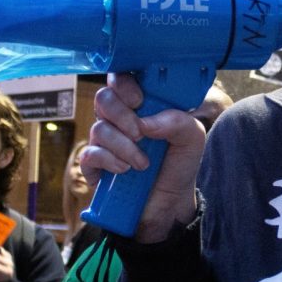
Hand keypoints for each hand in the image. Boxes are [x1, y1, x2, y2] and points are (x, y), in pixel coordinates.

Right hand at [81, 73, 206, 242]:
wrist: (170, 203)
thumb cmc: (178, 164)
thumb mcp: (192, 138)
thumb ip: (179, 120)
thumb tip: (147, 121)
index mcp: (141, 105)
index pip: (122, 78)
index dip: (124, 83)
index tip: (140, 100)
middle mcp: (119, 118)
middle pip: (104, 98)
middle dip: (123, 115)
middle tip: (141, 133)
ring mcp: (105, 141)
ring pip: (98, 127)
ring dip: (123, 145)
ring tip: (142, 162)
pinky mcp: (94, 164)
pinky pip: (90, 154)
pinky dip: (110, 161)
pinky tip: (125, 169)